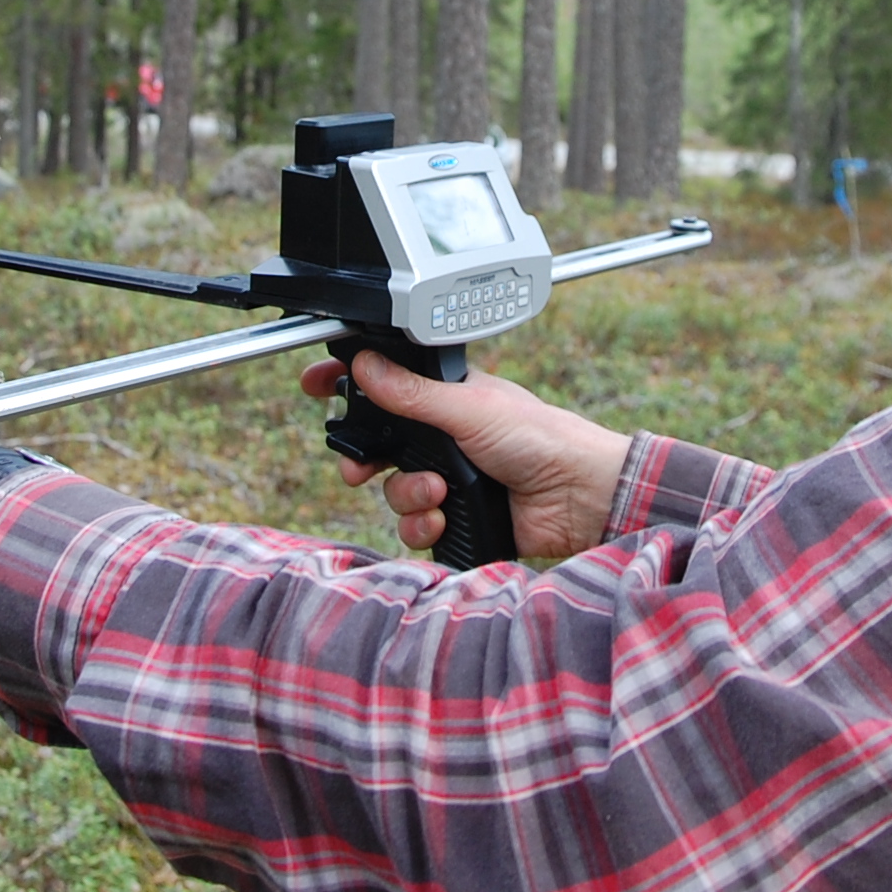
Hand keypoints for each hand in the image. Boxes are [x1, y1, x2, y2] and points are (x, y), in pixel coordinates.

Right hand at [305, 354, 632, 561]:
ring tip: (436, 491)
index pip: (384, 388)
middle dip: (364, 459)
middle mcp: (442, 439)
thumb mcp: (468, 407)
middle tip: (359, 468)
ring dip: (407, 495)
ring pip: (393, 490)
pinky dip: (423, 525)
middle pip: (378, 447)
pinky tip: (445, 517)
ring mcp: (448, 480)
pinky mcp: (456, 519)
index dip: (347, 388)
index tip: (314, 386)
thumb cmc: (539, 437)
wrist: (577, 495)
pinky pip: (414, 527)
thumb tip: (363, 365)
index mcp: (444, 400)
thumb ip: (411, 393)